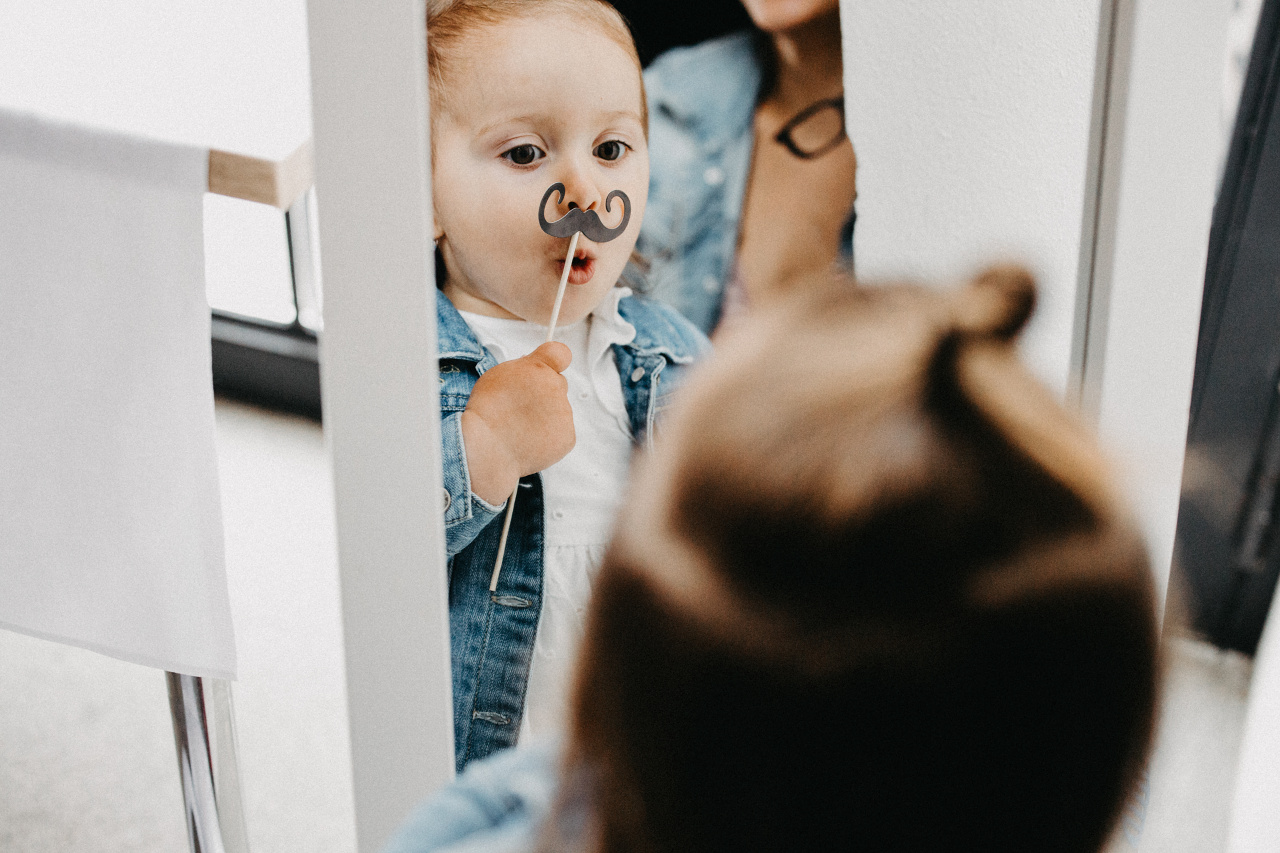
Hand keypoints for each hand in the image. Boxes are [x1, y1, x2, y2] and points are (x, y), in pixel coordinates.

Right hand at [461, 342, 574, 504]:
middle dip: (544, 394)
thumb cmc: (487, 412)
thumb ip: (527, 366)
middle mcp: (556, 387)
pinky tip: (529, 439)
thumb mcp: (500, 373)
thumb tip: (539, 367)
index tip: (551, 367)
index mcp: (539, 368)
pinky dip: (549, 437)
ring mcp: (565, 413)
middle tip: (522, 408)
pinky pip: (561, 433)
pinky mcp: (568, 437)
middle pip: (558, 385)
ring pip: (559, 411)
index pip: (561, 353)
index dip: (555, 361)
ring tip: (521, 427)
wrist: (487, 448)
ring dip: (545, 417)